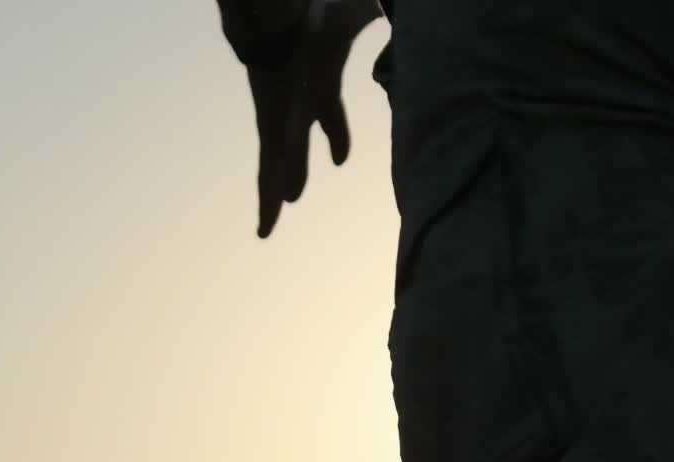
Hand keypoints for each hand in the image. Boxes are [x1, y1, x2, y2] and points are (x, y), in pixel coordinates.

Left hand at [219, 0, 380, 237]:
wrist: (281, 23)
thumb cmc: (317, 22)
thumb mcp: (354, 24)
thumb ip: (381, 18)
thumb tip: (409, 16)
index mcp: (319, 86)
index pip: (329, 117)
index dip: (336, 137)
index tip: (339, 158)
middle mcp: (295, 108)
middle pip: (294, 148)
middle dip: (294, 170)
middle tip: (290, 197)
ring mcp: (278, 123)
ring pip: (276, 166)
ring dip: (273, 195)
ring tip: (264, 228)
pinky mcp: (270, 132)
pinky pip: (270, 173)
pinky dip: (267, 200)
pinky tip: (264, 227)